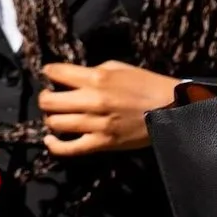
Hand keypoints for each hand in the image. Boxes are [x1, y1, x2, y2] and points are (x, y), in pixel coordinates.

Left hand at [39, 61, 178, 155]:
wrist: (172, 109)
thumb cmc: (146, 85)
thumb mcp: (119, 67)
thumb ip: (93, 71)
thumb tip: (71, 77)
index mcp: (97, 78)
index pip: (56, 73)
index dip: (48, 72)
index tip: (48, 74)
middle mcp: (93, 101)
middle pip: (48, 101)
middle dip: (44, 97)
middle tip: (50, 96)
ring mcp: (96, 124)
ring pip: (55, 123)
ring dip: (51, 118)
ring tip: (56, 114)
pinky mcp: (102, 143)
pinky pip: (69, 149)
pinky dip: (54, 145)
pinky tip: (50, 138)